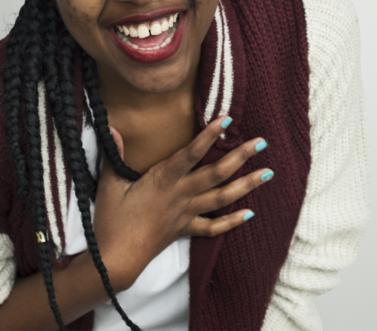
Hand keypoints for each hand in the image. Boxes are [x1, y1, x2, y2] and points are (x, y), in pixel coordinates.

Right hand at [91, 117, 272, 283]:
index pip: (191, 153)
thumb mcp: (108, 184)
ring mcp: (186, 214)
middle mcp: (180, 194)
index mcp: (162, 179)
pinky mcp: (186, 230)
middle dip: (240, 157)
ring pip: (223, 198)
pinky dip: (233, 221)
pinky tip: (250, 214)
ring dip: (247, 185)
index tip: (226, 120)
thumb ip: (113, 155)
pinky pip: (215, 226)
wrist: (119, 256)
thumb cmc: (112, 219)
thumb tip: (112, 127)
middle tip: (261, 143)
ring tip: (267, 174)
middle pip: (216, 173)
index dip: (209, 135)